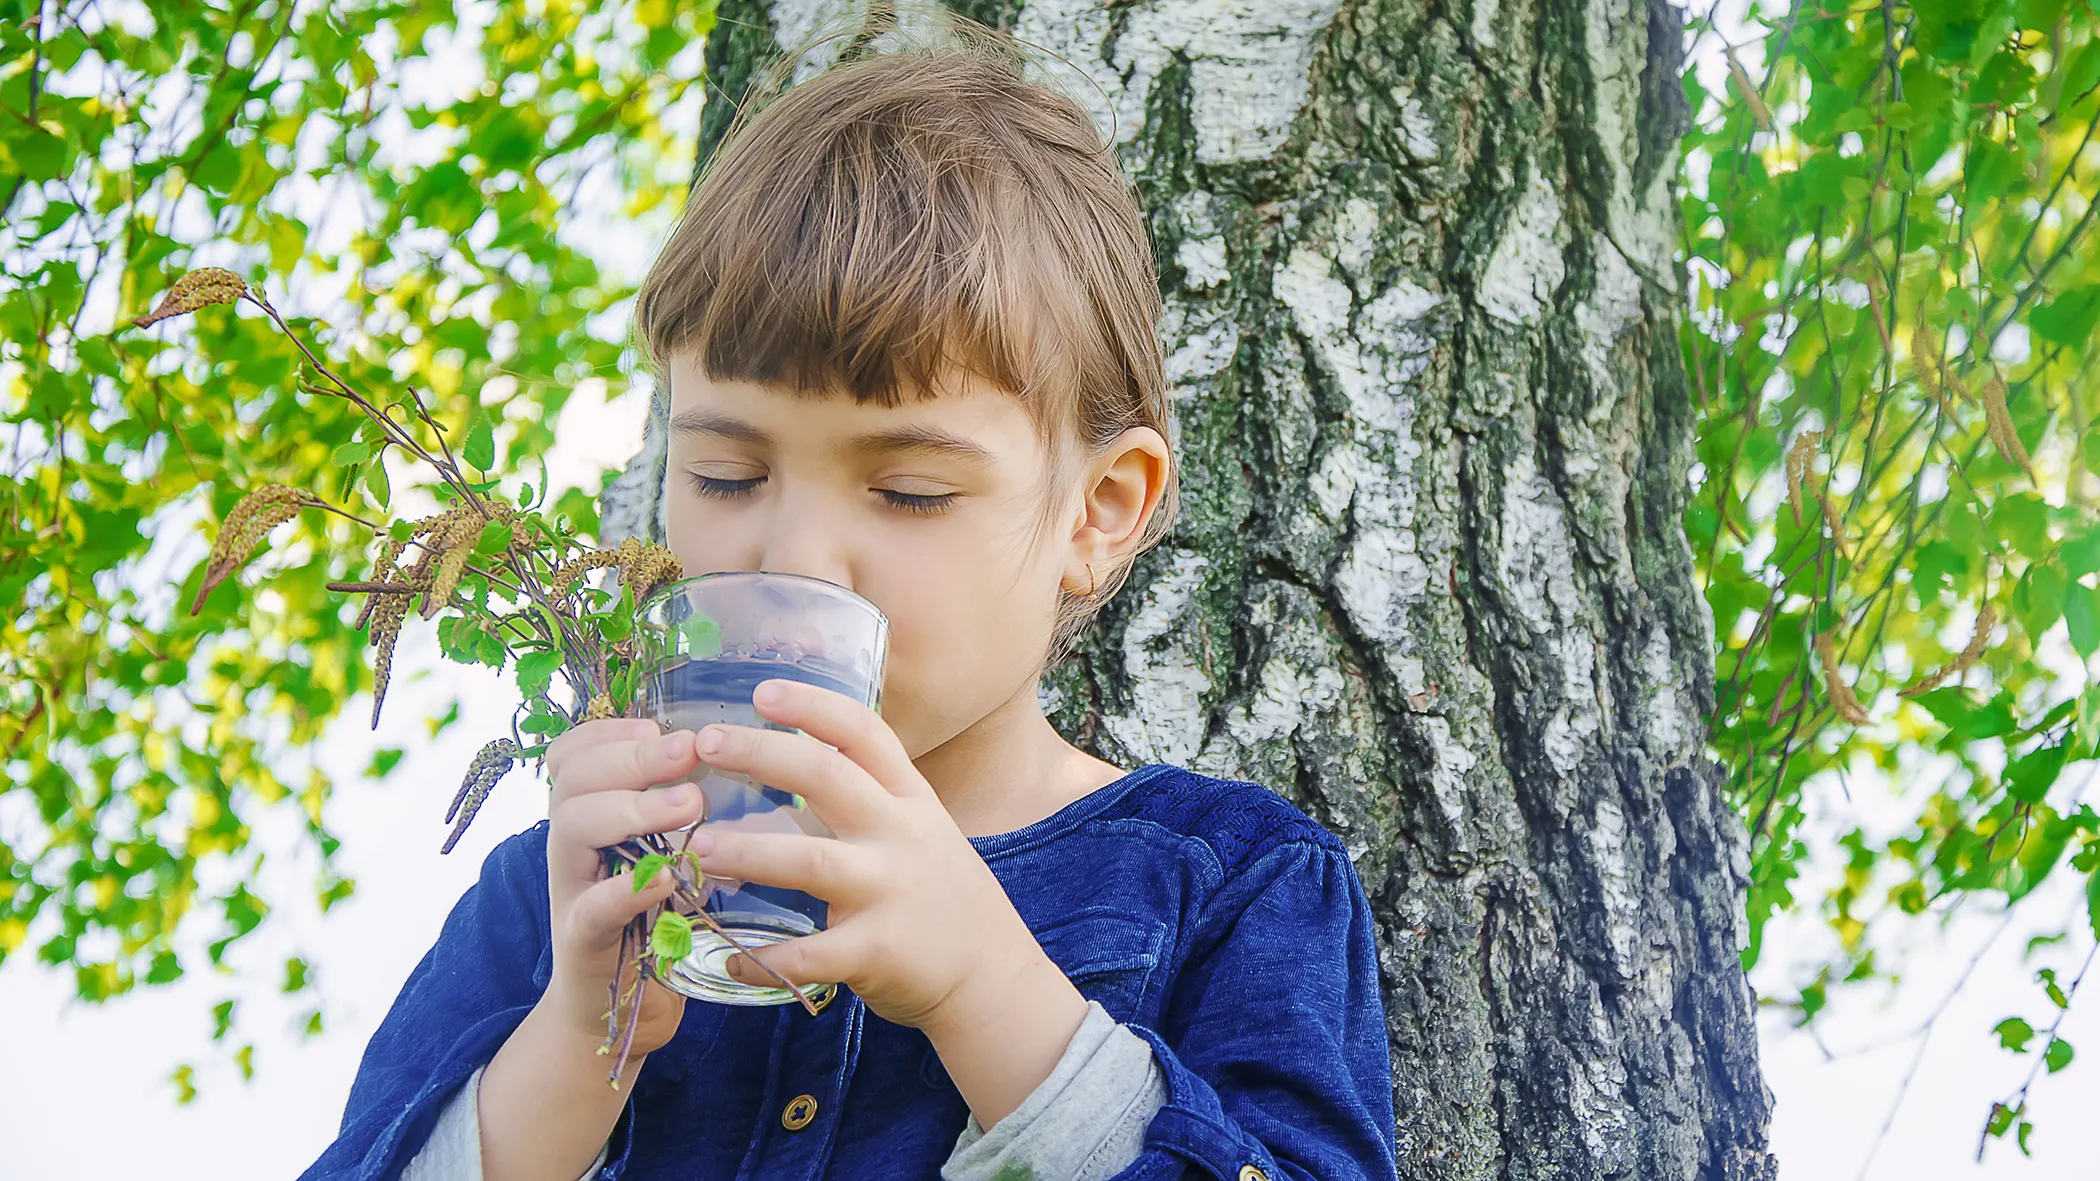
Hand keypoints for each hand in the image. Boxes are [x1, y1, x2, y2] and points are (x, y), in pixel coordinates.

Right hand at [537, 718, 709, 1056]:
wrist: (621, 1002)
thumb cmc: (650, 912)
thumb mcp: (657, 847)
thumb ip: (668, 800)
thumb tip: (713, 743)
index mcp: (587, 812)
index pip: (573, 752)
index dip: (611, 731)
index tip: (660, 724)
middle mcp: (570, 845)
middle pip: (575, 780)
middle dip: (634, 758)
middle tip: (690, 752)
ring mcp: (572, 892)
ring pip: (573, 830)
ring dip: (632, 810)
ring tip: (689, 806)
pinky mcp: (584, 943)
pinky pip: (591, 909)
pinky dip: (625, 891)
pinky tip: (663, 878)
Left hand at [684, 680, 1084, 1043]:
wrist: (994, 976)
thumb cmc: (943, 897)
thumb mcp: (920, 831)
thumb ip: (868, 800)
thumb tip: (787, 767)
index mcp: (910, 799)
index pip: (864, 733)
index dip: (814, 706)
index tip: (763, 691)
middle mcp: (901, 835)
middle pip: (827, 777)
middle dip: (763, 754)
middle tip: (707, 743)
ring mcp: (891, 892)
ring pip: (812, 861)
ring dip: (750, 851)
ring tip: (699, 847)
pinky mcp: (878, 952)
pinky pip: (810, 955)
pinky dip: (766, 959)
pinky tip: (730, 958)